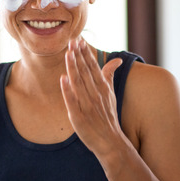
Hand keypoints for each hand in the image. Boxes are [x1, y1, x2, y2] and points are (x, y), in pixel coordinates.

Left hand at [60, 38, 123, 156]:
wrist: (110, 141)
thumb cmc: (108, 116)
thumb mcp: (111, 94)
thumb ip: (110, 75)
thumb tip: (116, 60)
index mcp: (103, 88)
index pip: (93, 67)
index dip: (85, 53)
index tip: (79, 39)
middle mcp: (96, 94)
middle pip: (85, 72)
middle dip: (78, 55)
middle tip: (72, 40)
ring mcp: (87, 106)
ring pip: (78, 83)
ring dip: (73, 68)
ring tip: (68, 53)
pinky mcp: (79, 117)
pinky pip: (72, 102)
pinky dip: (68, 90)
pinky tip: (63, 79)